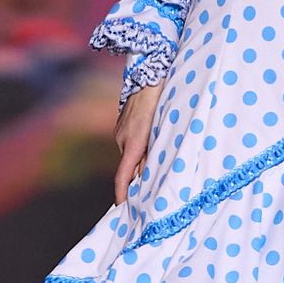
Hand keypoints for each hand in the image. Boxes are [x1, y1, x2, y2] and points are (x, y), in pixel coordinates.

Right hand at [113, 80, 163, 202]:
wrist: (150, 74)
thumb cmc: (161, 103)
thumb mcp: (164, 131)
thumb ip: (156, 154)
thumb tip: (150, 174)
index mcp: (133, 143)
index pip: (123, 177)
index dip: (122, 194)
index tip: (122, 208)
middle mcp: (122, 139)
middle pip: (130, 165)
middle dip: (141, 172)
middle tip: (157, 175)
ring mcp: (119, 131)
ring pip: (131, 152)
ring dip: (143, 155)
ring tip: (159, 146)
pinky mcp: (121, 123)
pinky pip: (129, 141)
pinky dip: (139, 144)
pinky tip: (152, 134)